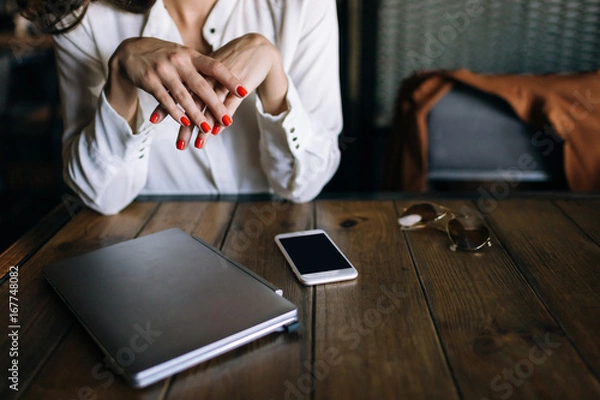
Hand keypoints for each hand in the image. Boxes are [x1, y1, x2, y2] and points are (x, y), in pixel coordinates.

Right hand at [105, 37, 246, 134]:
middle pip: (201, 85)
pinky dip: (175, 111)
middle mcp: (179, 61)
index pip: (215, 67)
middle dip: (215, 104)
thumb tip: (227, 82)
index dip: (230, 80)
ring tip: (207, 128)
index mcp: (191, 55)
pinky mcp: (149, 80)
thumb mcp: (184, 56)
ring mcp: (163, 70)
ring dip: (196, 114)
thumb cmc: (164, 56)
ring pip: (183, 96)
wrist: (131, 50)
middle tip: (227, 120)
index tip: (244, 92)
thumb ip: (201, 68)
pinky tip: (184, 122)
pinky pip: (164, 99)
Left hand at [150, 33, 287, 149]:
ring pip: (210, 106)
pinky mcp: (241, 85)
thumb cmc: (232, 59)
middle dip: (185, 126)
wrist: (257, 46)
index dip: (165, 105)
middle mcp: (208, 75)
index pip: (177, 90)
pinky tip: (216, 132)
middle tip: (179, 145)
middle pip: (192, 103)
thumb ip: (195, 80)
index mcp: (197, 70)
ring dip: (204, 127)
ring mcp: (224, 81)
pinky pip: (230, 104)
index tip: (154, 120)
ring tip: (198, 144)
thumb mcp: (209, 68)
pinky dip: (222, 118)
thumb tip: (178, 92)